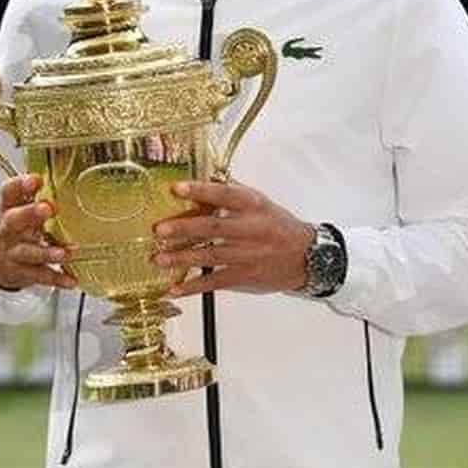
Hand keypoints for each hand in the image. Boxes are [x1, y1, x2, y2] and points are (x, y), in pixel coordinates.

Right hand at [0, 174, 77, 291]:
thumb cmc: (17, 229)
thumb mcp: (20, 209)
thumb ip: (36, 195)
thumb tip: (66, 168)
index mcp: (8, 209)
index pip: (8, 193)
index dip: (19, 185)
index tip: (35, 179)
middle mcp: (8, 231)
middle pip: (14, 221)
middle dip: (30, 214)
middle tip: (48, 208)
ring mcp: (13, 252)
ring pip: (28, 252)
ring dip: (48, 252)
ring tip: (67, 252)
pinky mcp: (21, 272)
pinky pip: (39, 276)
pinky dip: (57, 278)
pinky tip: (72, 280)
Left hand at [152, 181, 316, 296]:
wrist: (307, 257)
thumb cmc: (280, 227)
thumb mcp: (262, 204)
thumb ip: (234, 194)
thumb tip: (204, 179)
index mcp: (254, 206)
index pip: (225, 194)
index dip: (201, 191)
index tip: (177, 188)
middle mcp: (252, 229)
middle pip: (214, 227)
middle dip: (184, 228)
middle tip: (160, 230)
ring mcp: (249, 255)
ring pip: (211, 255)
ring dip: (182, 257)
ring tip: (159, 259)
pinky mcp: (246, 276)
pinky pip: (216, 282)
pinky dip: (193, 286)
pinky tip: (174, 288)